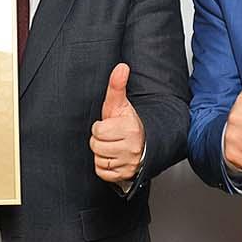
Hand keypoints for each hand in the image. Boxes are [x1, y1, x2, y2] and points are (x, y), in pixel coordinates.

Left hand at [91, 62, 144, 183]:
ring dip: (101, 154)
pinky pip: (102, 172)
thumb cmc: (128, 123)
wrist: (144, 143)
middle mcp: (131, 148)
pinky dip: (104, 167)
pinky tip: (112, 157)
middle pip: (96, 146)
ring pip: (99, 160)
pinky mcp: (125, 175)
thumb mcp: (120, 104)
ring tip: (111, 146)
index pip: (98, 131)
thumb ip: (117, 85)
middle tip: (110, 136)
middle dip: (100, 140)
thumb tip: (121, 67)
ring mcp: (129, 163)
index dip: (100, 127)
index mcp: (129, 129)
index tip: (109, 126)